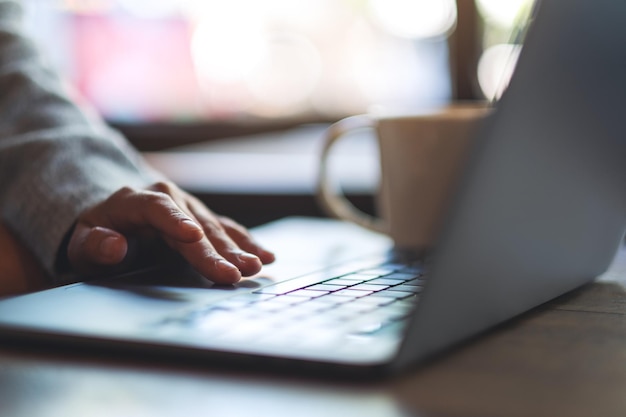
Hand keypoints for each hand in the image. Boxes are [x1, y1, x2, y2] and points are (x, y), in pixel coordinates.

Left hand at [66, 182, 274, 283]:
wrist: (115, 217)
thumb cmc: (97, 234)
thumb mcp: (82, 242)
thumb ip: (95, 245)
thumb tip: (114, 245)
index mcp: (137, 201)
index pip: (158, 208)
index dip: (175, 221)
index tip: (193, 237)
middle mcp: (170, 199)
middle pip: (196, 225)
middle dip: (217, 250)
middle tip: (236, 272)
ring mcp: (190, 209)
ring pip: (216, 228)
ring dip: (238, 248)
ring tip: (256, 266)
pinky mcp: (204, 220)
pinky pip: (228, 230)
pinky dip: (246, 243)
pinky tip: (265, 256)